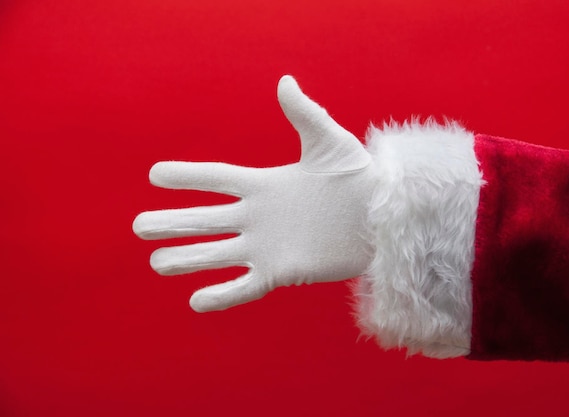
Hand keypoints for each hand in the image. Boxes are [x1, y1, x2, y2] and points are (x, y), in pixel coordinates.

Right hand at [133, 76, 375, 311]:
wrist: (382, 218)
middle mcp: (259, 217)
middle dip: (172, 223)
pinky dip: (222, 296)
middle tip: (138, 227)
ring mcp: (268, 246)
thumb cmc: (358, 177)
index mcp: (265, 185)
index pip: (217, 179)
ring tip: (156, 263)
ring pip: (218, 254)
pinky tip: (195, 302)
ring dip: (187, 259)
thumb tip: (285, 82)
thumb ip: (304, 114)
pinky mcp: (282, 272)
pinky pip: (245, 286)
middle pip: (206, 220)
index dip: (187, 177)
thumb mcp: (330, 142)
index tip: (155, 174)